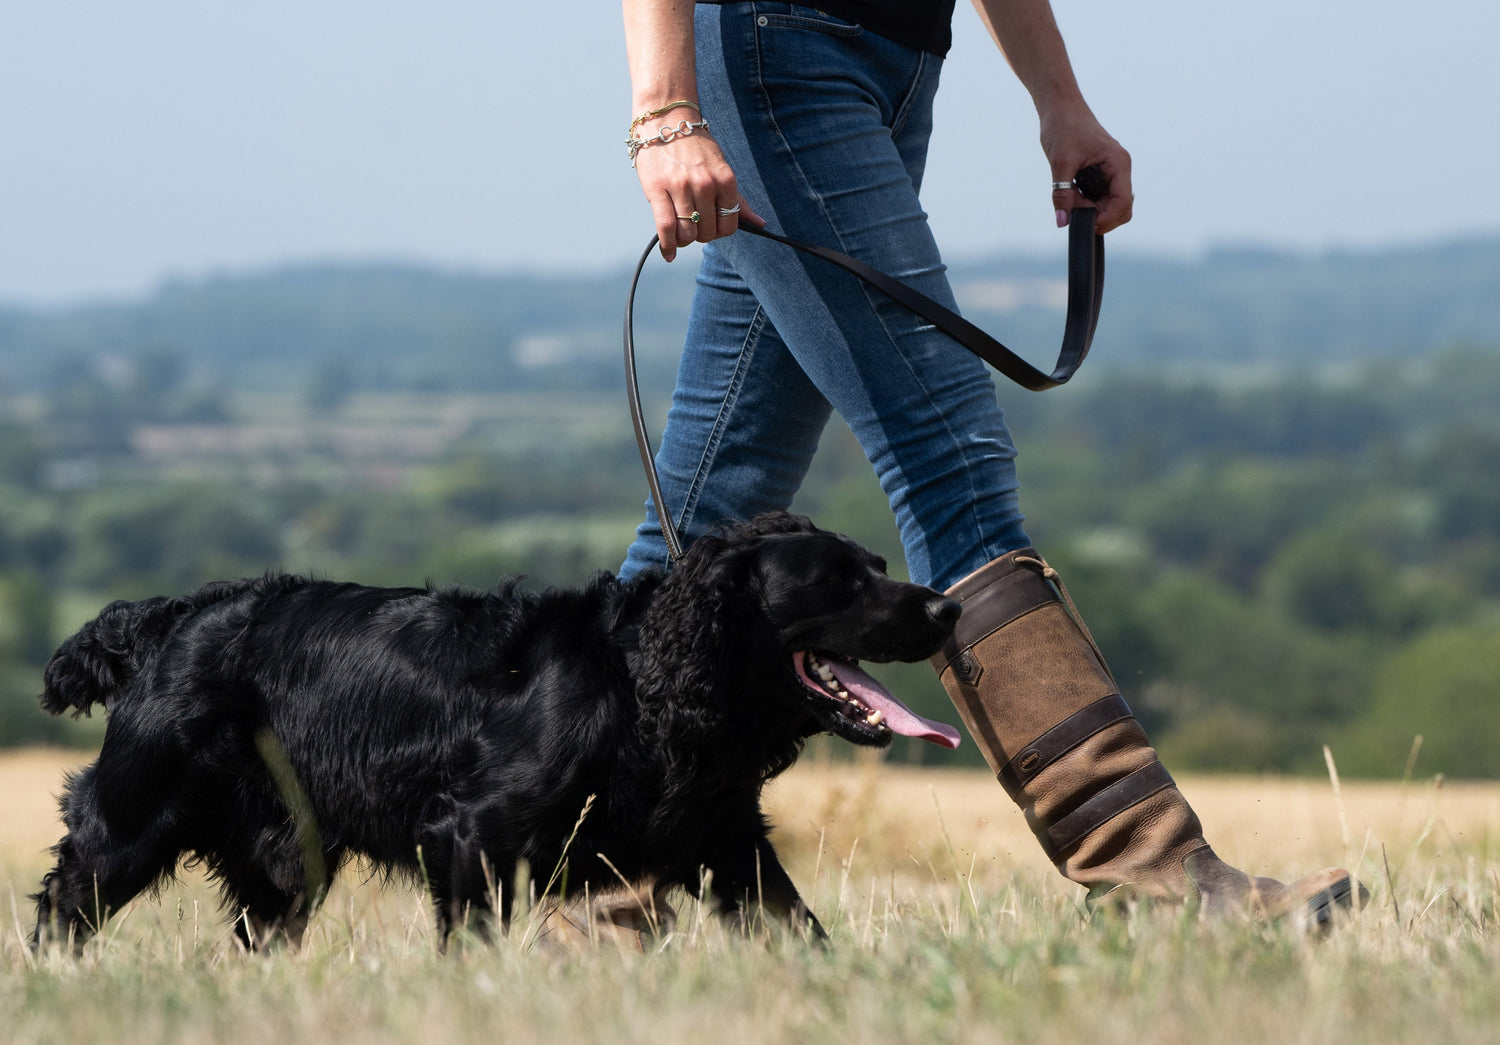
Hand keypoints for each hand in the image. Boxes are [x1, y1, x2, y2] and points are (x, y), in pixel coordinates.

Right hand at [633, 123, 764, 261]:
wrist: (665, 120)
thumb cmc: (695, 148)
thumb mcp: (722, 169)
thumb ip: (737, 199)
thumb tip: (759, 223)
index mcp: (725, 179)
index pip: (729, 224)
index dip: (720, 232)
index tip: (711, 228)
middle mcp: (705, 184)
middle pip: (707, 232)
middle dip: (700, 236)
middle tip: (692, 227)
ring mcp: (680, 187)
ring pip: (686, 232)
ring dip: (683, 240)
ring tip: (679, 235)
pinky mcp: (657, 189)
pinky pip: (665, 227)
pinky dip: (667, 245)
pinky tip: (668, 252)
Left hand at [1039, 104, 1132, 233]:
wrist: (1060, 107)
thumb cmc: (1063, 126)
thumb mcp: (1060, 162)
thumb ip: (1062, 194)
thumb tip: (1062, 222)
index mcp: (1118, 163)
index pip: (1124, 202)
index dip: (1107, 219)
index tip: (1086, 225)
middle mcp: (1119, 169)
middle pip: (1121, 208)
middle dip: (1099, 217)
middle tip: (1073, 213)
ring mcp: (1111, 172)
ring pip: (1109, 205)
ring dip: (1090, 210)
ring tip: (1068, 199)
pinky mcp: (1100, 174)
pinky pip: (1099, 197)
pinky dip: (1085, 203)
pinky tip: (1070, 195)